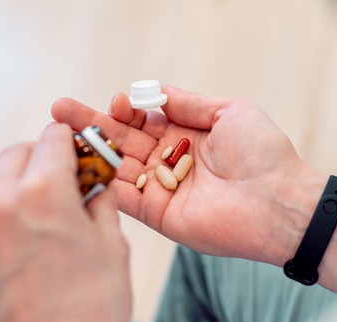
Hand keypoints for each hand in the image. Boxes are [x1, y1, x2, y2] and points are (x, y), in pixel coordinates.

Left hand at [0, 123, 130, 321]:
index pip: (52, 139)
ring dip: (3, 179)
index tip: (74, 150)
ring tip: (21, 201)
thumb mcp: (113, 246)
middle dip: (40, 159)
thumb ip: (100, 203)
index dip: (70, 142)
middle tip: (55, 180)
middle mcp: (0, 204)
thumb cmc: (93, 309)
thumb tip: (95, 183)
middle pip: (15, 153)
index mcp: (46, 193)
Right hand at [52, 86, 324, 264]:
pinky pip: (124, 198)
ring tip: (58, 135)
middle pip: (123, 142)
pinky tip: (77, 167)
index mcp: (187, 136)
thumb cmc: (263, 152)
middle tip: (59, 110)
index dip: (126, 110)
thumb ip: (188, 104)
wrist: (278, 201)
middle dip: (93, 126)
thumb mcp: (229, 111)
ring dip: (89, 152)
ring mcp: (163, 189)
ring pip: (118, 167)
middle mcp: (171, 162)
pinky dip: (101, 184)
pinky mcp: (160, 215)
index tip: (116, 101)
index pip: (144, 121)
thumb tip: (154, 92)